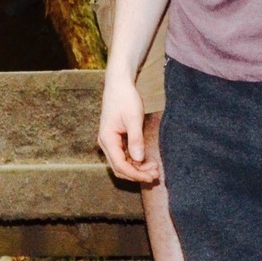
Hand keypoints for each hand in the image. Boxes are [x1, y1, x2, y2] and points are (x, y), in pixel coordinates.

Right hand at [96, 69, 158, 183]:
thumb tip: (139, 159)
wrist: (118, 84)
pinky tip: (147, 161)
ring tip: (154, 169)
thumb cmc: (125, 98)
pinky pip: (124, 156)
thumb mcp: (133, 118)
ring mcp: (110, 142)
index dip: (136, 174)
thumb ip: (136, 140)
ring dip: (137, 169)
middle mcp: (106, 143)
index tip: (151, 176)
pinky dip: (135, 161)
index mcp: (107, 139)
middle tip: (155, 175)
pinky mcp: (116, 139)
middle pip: (120, 168)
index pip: (120, 165)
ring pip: (122, 163)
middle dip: (137, 174)